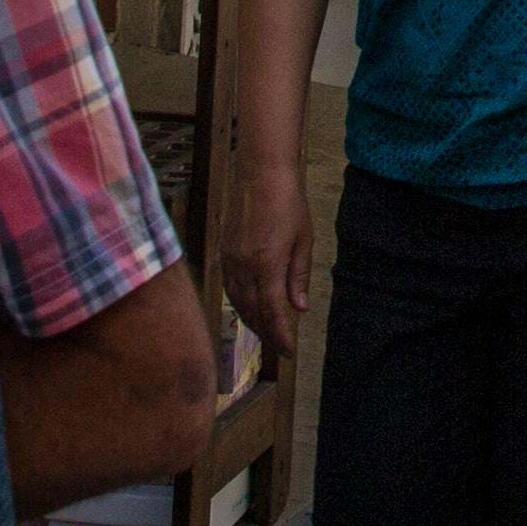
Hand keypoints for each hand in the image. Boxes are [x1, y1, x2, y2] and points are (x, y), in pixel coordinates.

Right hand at [216, 154, 309, 352]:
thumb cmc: (288, 203)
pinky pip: (229, 287)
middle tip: (278, 345)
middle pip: (252, 312)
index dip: (280, 336)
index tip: (288, 351)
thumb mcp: (303, 240)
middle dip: (265, 332)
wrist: (261, 174)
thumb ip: (298, 276)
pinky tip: (248, 306)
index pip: (272, 312)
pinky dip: (239, 302)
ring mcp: (230, 260)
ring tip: (265, 330)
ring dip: (251, 320)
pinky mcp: (223, 252)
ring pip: (237, 302)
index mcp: (267, 265)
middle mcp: (244, 267)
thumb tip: (298, 308)